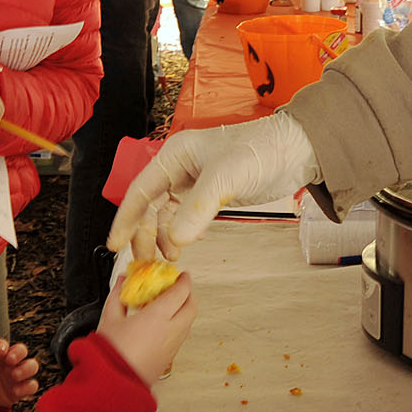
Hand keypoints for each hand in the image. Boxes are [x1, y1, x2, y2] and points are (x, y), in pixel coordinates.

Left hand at [0, 338, 40, 406]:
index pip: (1, 344)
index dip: (2, 346)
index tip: (0, 351)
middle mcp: (9, 361)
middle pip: (22, 350)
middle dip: (19, 353)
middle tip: (10, 360)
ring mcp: (17, 374)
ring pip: (32, 366)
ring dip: (26, 369)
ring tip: (14, 376)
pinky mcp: (21, 389)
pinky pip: (31, 386)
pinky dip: (27, 388)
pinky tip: (15, 392)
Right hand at [96, 271, 195, 383]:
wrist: (114, 381)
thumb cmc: (110, 352)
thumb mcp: (109, 317)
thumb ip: (118, 294)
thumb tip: (123, 280)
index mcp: (158, 317)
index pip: (180, 292)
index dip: (183, 280)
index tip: (181, 275)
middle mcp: (171, 330)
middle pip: (191, 306)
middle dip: (188, 294)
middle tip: (179, 287)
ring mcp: (173, 345)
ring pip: (189, 322)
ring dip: (184, 309)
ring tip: (170, 304)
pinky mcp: (170, 356)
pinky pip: (181, 334)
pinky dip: (178, 323)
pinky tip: (163, 323)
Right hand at [108, 112, 320, 259]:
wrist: (296, 150)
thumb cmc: (261, 151)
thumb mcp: (226, 177)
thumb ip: (198, 209)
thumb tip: (174, 240)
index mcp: (175, 154)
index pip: (140, 190)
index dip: (126, 219)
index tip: (115, 245)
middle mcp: (179, 166)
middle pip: (149, 205)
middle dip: (145, 233)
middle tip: (148, 261)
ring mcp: (194, 180)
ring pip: (166, 213)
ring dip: (165, 236)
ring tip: (171, 257)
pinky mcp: (209, 193)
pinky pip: (185, 216)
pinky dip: (182, 232)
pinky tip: (189, 243)